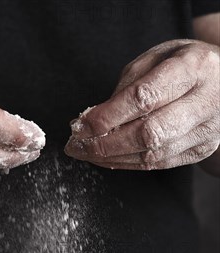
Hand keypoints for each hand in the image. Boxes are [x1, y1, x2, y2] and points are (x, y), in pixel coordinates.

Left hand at [65, 40, 219, 169]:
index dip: (108, 115)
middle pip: (149, 133)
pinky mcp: (199, 150)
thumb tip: (94, 119)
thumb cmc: (184, 66)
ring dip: (112, 157)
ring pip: (152, 154)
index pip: (144, 97)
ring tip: (85, 153)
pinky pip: (158, 164)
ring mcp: (205, 131)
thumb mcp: (157, 58)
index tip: (80, 124)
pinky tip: (106, 158)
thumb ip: (128, 86)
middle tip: (76, 146)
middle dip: (105, 143)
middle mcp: (204, 102)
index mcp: (193, 69)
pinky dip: (127, 163)